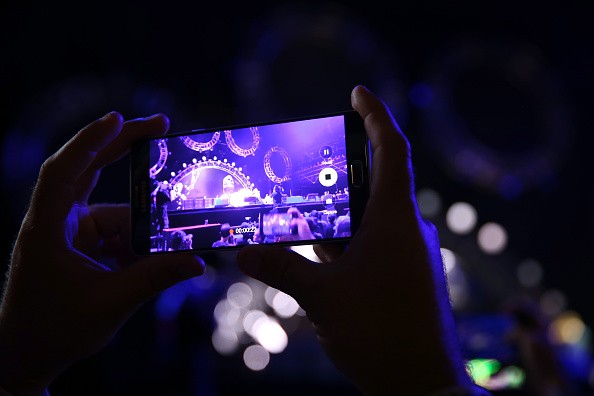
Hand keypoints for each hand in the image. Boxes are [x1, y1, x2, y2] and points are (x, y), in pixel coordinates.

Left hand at [0, 112, 204, 394]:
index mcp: (48, 229)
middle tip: (161, 126)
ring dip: (140, 225)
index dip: (89, 141)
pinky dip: (135, 242)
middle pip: (89, 169)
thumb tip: (196, 261)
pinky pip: (116, 231)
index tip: (120, 118)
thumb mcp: (109, 304)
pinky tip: (146, 262)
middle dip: (124, 147)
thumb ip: (154, 278)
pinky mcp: (81, 243)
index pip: (62, 172)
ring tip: (163, 248)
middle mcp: (55, 220)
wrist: (27, 353)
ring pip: (114, 210)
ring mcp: (68, 230)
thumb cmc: (54, 329)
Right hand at [237, 85, 474, 394]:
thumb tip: (244, 251)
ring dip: (334, 214)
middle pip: (372, 182)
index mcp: (395, 220)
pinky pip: (370, 245)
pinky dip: (342, 242)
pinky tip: (313, 252)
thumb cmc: (381, 334)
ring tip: (296, 209)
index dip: (375, 115)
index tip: (357, 92)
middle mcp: (406, 230)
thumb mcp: (322, 297)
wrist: (422, 385)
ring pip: (367, 219)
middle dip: (338, 170)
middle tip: (302, 162)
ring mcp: (406, 254)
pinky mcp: (403, 276)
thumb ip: (282, 267)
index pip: (391, 150)